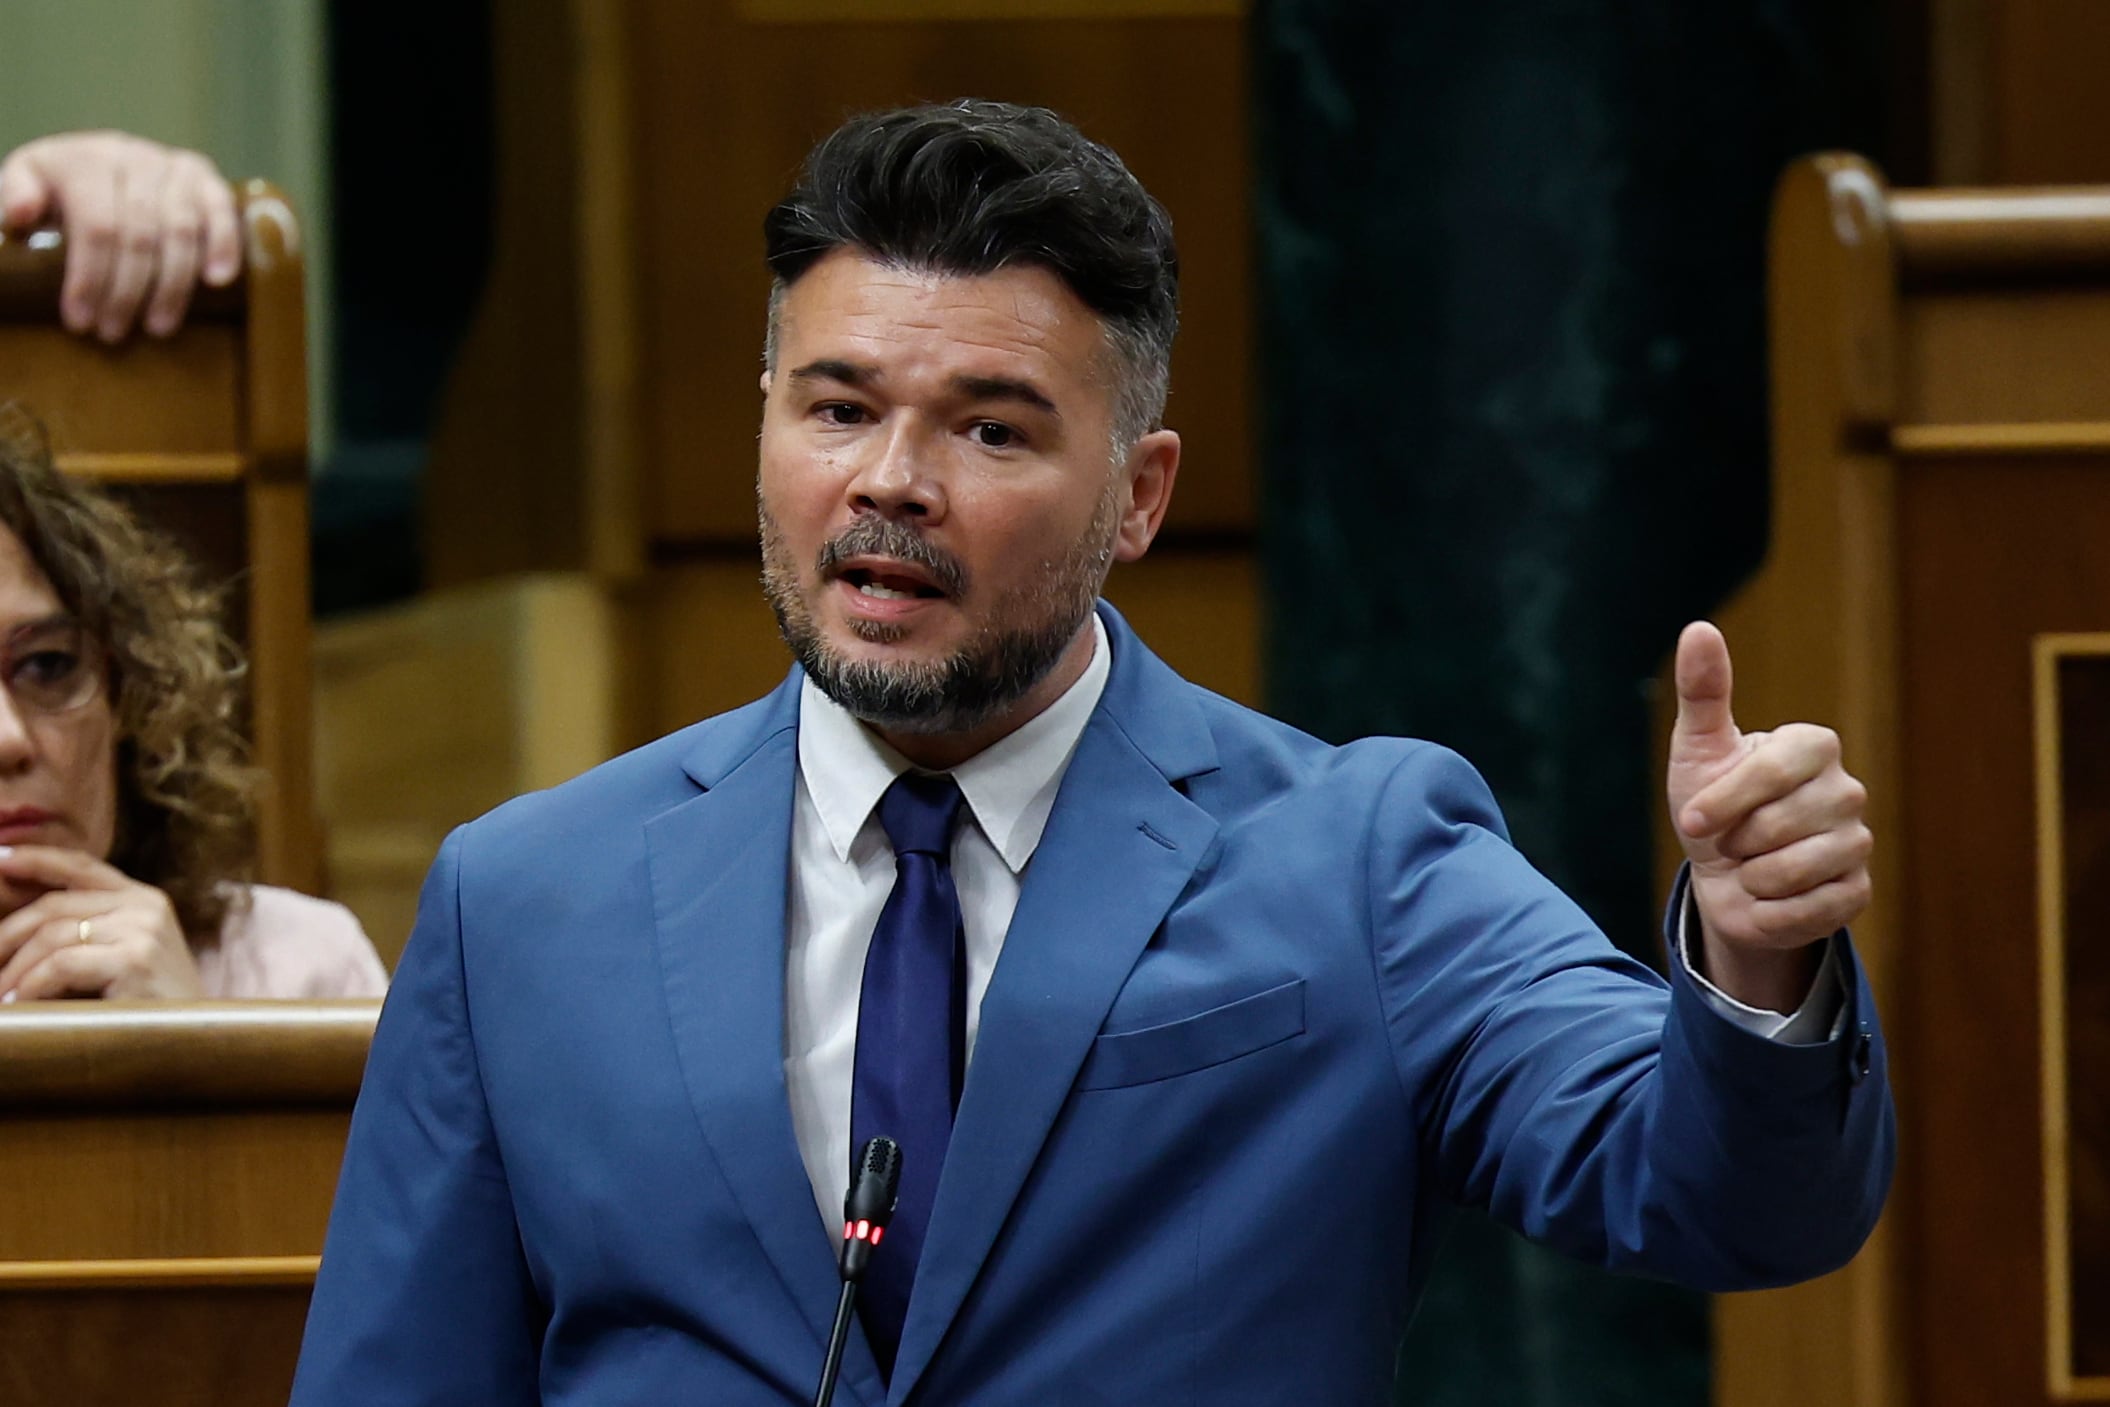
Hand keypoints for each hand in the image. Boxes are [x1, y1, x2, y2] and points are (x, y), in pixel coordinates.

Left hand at [0, 131, 241, 341]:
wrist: (100, 164)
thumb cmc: (58, 189)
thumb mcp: (25, 184)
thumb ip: (13, 195)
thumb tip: (20, 215)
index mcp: (86, 159)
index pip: (96, 226)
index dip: (91, 278)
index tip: (81, 322)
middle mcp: (135, 157)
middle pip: (140, 236)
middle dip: (128, 292)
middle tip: (114, 333)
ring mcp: (175, 168)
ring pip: (181, 232)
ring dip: (172, 287)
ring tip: (158, 327)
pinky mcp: (207, 180)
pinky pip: (222, 214)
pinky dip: (224, 247)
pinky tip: (216, 283)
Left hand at [0, 846, 201, 1000]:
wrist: (194, 1047)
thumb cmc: (149, 1009)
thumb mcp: (122, 957)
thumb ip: (88, 931)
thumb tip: (20, 927)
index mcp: (144, 899)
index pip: (82, 866)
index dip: (38, 859)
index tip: (1, 861)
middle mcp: (146, 906)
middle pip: (55, 906)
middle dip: (7, 936)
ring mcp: (144, 930)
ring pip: (52, 935)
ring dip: (14, 971)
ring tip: (0, 997)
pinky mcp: (135, 959)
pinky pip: (62, 964)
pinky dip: (32, 986)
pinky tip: (19, 1005)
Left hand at [1667, 622, 1871, 1012]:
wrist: (1720, 878)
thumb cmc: (1710, 804)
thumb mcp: (1698, 748)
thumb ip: (1702, 691)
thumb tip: (1699, 628)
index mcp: (1813, 746)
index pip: (1772, 771)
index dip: (1724, 800)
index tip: (1693, 818)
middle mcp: (1847, 791)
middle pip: (1778, 826)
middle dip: (1735, 842)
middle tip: (1731, 840)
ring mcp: (1858, 843)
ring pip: (1793, 871)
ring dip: (1751, 878)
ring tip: (1749, 866)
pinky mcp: (1857, 893)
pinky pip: (1807, 910)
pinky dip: (1770, 912)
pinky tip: (1767, 898)